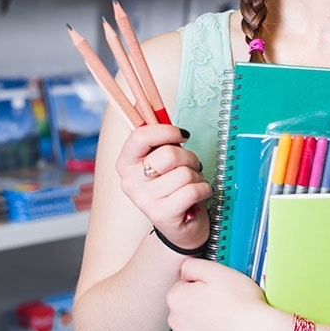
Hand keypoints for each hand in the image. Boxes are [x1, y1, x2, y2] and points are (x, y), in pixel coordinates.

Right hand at [116, 124, 210, 248]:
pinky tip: (199, 195)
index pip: (140, 136)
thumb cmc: (174, 188)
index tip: (182, 135)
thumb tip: (143, 101)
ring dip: (197, 177)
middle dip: (189, 157)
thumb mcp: (163, 162)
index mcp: (125, 163)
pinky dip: (204, 190)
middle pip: (168, 154)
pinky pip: (192, 190)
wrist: (181, 229)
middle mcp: (129, 182)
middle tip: (191, 167)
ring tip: (192, 185)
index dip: (166, 131)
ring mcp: (144, 200)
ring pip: (184, 173)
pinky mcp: (161, 215)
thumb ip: (158, 138)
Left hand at [167, 258, 288, 330]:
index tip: (214, 289)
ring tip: (224, 320)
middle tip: (222, 304)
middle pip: (184, 307)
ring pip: (189, 326)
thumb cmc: (242, 304)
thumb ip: (192, 265)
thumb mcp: (217, 270)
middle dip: (199, 304)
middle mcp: (175, 320)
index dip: (201, 285)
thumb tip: (185, 270)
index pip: (183, 285)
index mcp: (177, 297)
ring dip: (201, 323)